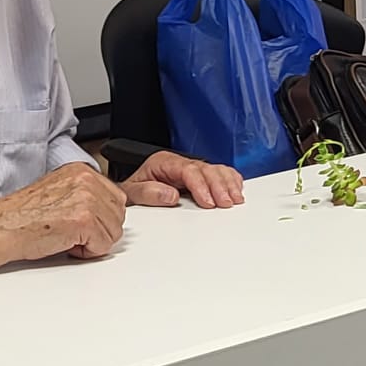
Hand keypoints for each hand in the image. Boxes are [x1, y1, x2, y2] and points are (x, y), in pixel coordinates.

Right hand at [0, 162, 127, 261]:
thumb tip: (107, 211)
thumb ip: (86, 195)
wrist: (0, 228)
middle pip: (119, 215)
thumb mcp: (60, 192)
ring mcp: (87, 199)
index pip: (116, 197)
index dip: (101, 218)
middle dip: (100, 230)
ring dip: (93, 242)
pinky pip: (103, 245)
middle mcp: (86, 180)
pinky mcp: (84, 220)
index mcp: (81, 171)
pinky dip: (87, 253)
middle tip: (74, 233)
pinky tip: (66, 245)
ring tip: (68, 238)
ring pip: (114, 232)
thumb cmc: (22, 215)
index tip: (84, 223)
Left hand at [123, 150, 244, 208]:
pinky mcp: (199, 176)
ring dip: (228, 184)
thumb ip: (147, 193)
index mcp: (163, 162)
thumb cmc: (133, 193)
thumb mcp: (131, 194)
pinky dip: (230, 180)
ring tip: (235, 199)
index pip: (188, 170)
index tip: (208, 202)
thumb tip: (171, 195)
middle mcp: (179, 163)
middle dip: (219, 186)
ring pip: (215, 170)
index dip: (201, 185)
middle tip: (226, 202)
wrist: (128, 194)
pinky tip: (236, 189)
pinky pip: (219, 172)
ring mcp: (191, 168)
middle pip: (206, 169)